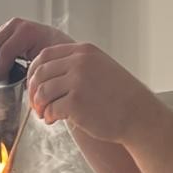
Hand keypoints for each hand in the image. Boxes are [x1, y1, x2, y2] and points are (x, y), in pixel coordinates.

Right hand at [0, 17, 74, 80]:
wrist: (67, 48)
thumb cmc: (60, 57)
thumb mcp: (47, 66)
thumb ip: (29, 74)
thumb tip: (13, 87)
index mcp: (27, 31)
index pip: (5, 51)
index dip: (0, 70)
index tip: (2, 84)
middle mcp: (18, 25)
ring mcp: (12, 27)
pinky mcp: (9, 32)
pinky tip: (0, 72)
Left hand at [27, 42, 156, 142]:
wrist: (140, 116)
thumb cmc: (121, 97)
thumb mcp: (101, 68)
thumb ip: (77, 65)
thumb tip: (47, 75)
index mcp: (84, 51)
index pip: (45, 55)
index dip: (34, 71)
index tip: (33, 84)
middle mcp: (80, 62)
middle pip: (40, 72)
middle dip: (33, 90)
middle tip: (36, 104)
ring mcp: (78, 81)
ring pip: (42, 91)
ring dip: (39, 105)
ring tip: (44, 114)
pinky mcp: (76, 103)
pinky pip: (51, 108)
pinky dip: (48, 116)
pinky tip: (53, 120)